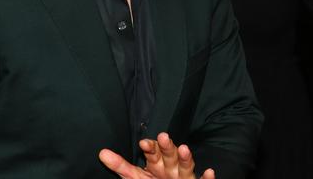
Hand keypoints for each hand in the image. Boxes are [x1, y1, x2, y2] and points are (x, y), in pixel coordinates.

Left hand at [98, 132, 215, 178]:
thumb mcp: (136, 177)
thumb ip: (121, 166)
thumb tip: (101, 153)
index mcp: (157, 164)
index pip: (152, 153)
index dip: (149, 148)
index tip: (143, 143)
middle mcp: (172, 168)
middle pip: (169, 156)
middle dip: (166, 147)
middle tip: (163, 137)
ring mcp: (185, 178)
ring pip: (186, 167)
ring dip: (185, 158)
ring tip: (184, 148)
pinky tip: (210, 172)